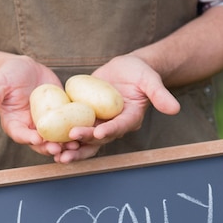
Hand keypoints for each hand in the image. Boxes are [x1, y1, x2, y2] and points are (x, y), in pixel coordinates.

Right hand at [0, 56, 80, 155]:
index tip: (38, 139)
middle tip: (61, 149)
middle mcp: (32, 130)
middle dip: (52, 148)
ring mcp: (48, 126)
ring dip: (66, 145)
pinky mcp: (61, 119)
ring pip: (58, 140)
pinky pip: (69, 127)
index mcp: (15, 126)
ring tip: (76, 145)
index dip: (30, 139)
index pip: (22, 136)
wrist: (24, 69)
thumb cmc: (7, 76)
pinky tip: (87, 132)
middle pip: (42, 144)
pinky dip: (77, 132)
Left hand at [54, 54, 179, 162]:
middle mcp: (112, 126)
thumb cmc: (141, 73)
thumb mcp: (151, 81)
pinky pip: (73, 126)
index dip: (109, 131)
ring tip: (56, 153)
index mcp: (128, 120)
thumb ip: (160, 95)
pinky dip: (62, 134)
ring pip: (84, 139)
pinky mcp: (86, 117)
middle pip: (97, 140)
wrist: (127, 69)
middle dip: (83, 144)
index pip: (118, 127)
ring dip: (70, 147)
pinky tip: (47, 138)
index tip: (99, 132)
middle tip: (68, 147)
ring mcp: (98, 123)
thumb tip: (175, 109)